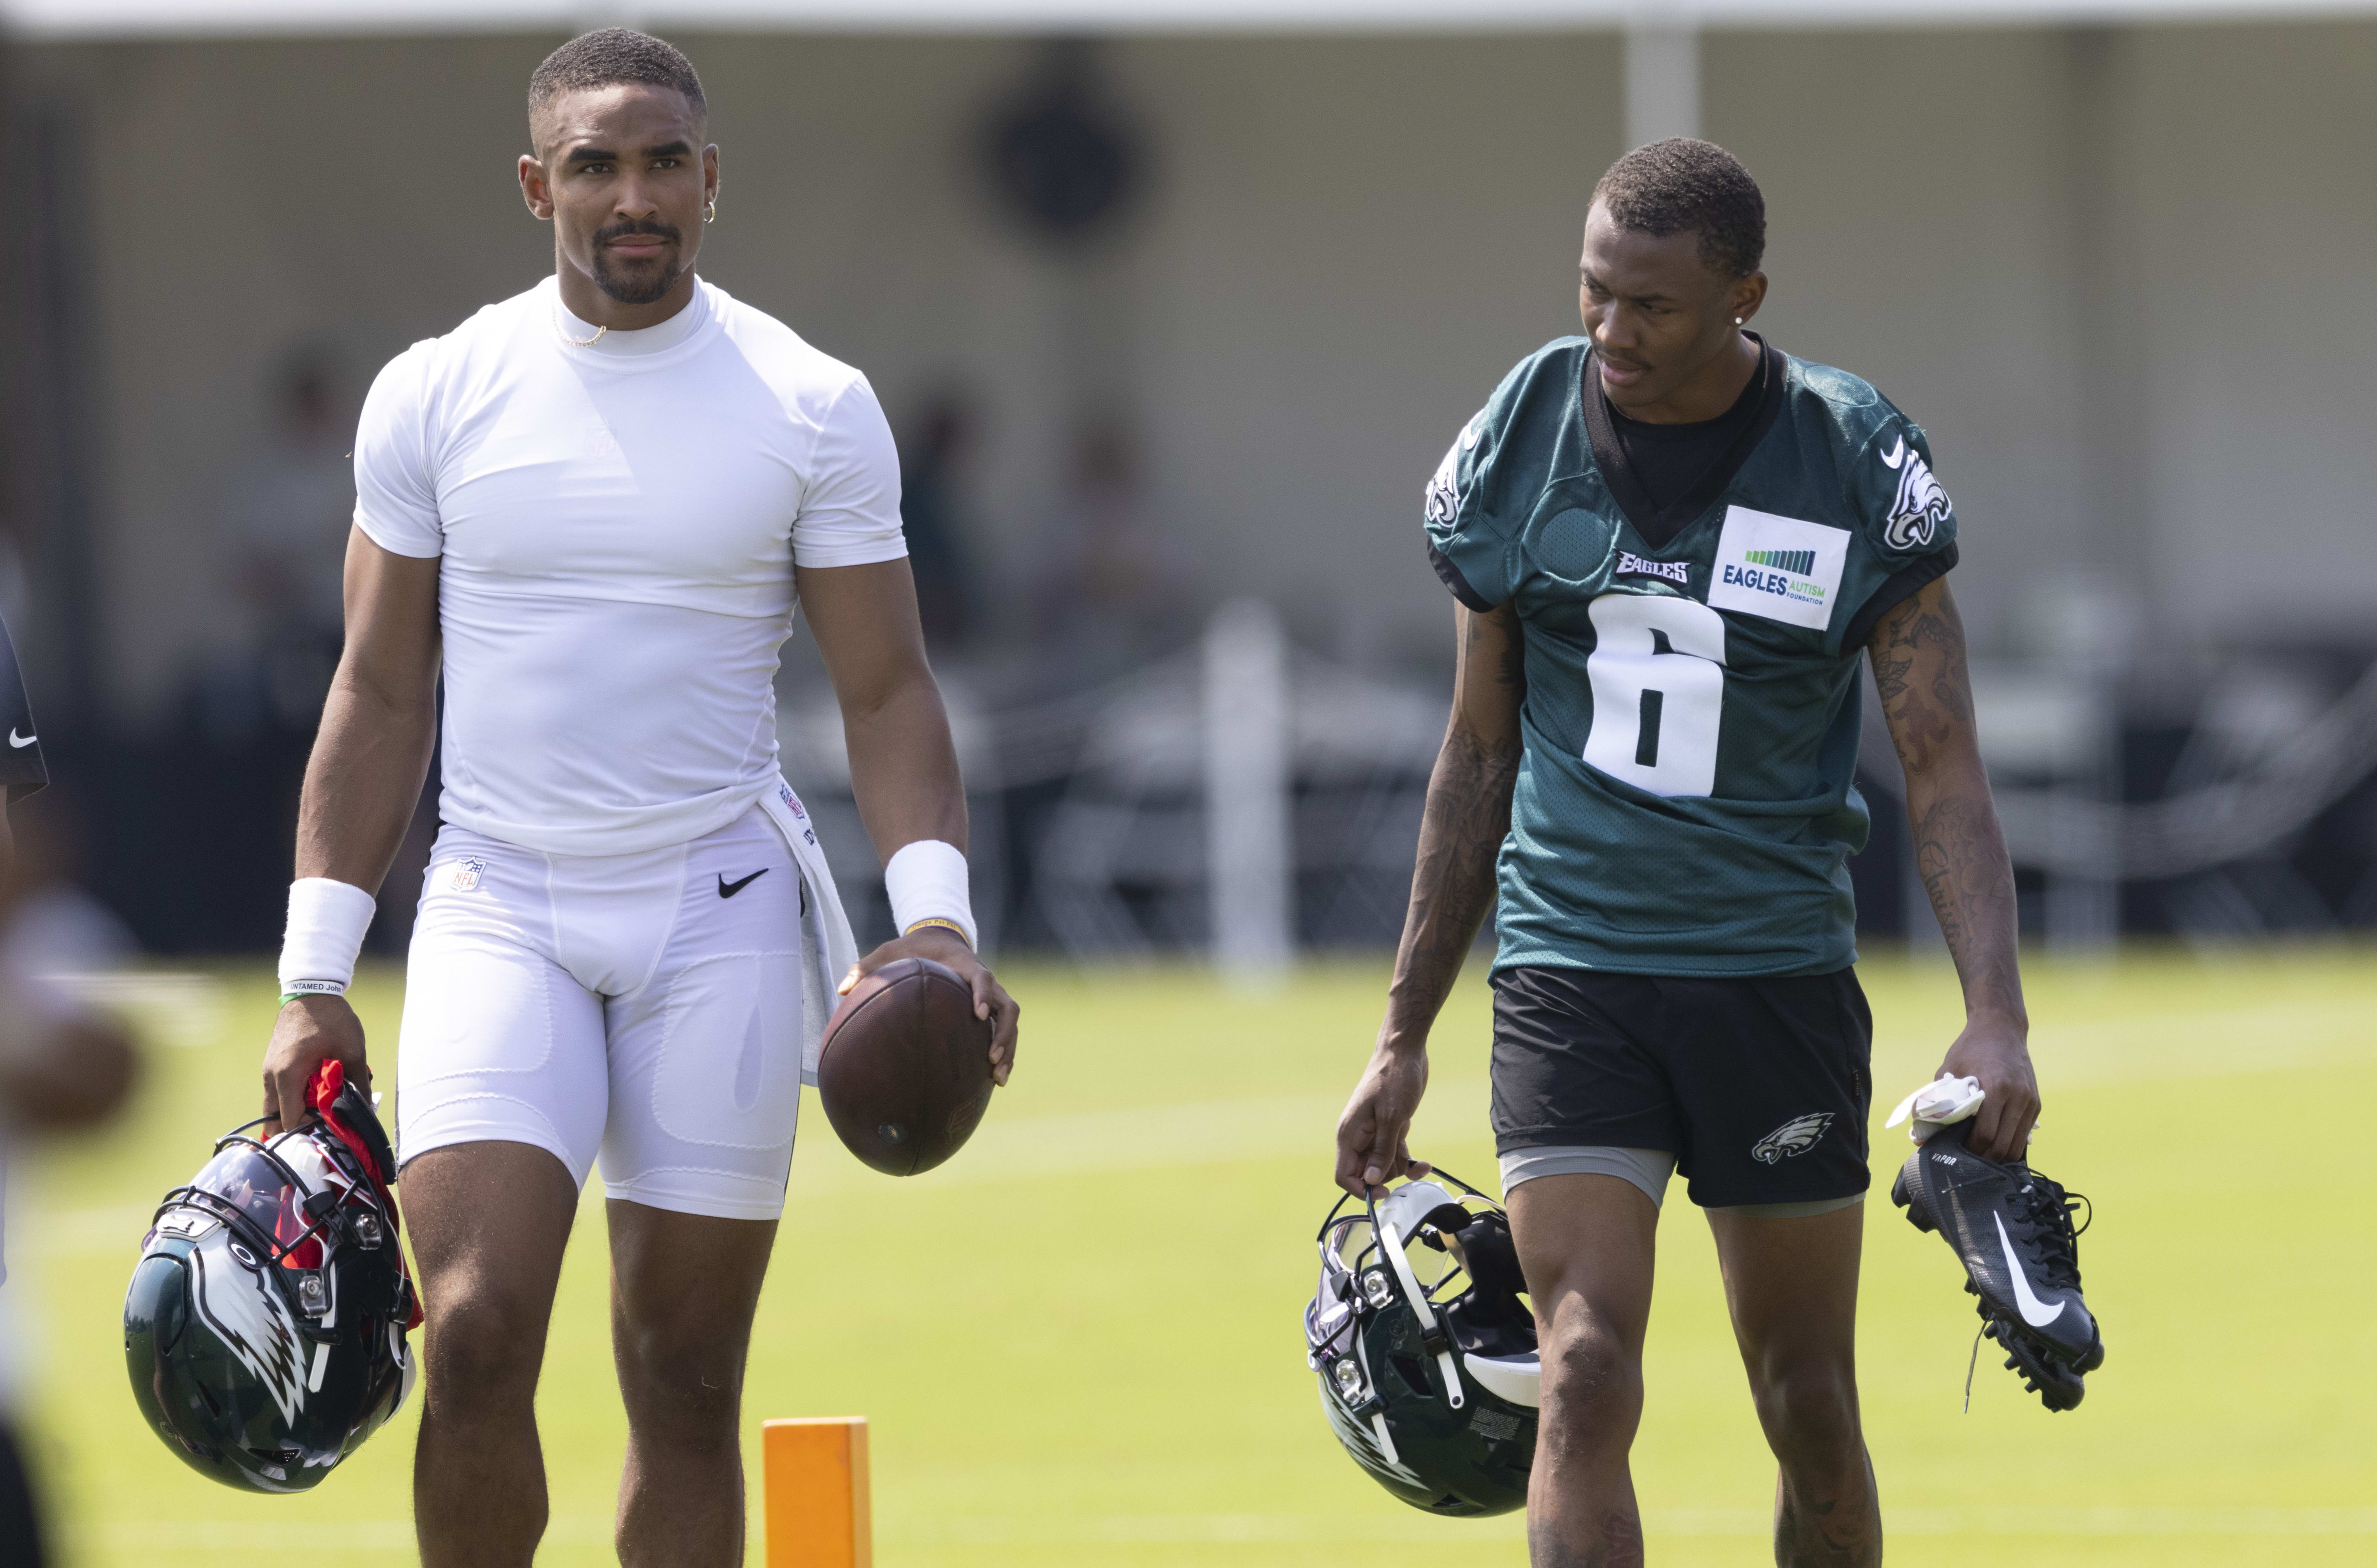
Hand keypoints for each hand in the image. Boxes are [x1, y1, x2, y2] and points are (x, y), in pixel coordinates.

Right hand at [262, 994, 369, 1136]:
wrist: (312, 991)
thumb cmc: (332, 1020)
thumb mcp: (353, 1053)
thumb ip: (358, 1085)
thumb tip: (365, 1110)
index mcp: (287, 1076)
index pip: (289, 1121)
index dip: (308, 1131)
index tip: (328, 1130)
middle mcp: (271, 1077)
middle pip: (275, 1119)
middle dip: (297, 1128)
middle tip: (323, 1126)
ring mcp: (268, 1071)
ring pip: (275, 1106)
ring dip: (296, 1112)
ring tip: (322, 1110)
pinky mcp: (273, 1065)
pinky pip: (278, 1092)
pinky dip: (293, 1099)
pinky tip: (316, 1093)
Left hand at [839, 928, 1019, 1087]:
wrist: (940, 940)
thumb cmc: (913, 949)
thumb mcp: (888, 951)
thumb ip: (866, 967)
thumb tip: (841, 990)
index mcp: (965, 966)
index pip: (982, 978)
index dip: (983, 994)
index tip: (978, 1014)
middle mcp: (986, 983)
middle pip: (1008, 1007)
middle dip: (1004, 1034)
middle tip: (991, 1058)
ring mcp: (992, 998)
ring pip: (1011, 1024)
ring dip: (1009, 1050)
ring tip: (998, 1079)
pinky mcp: (991, 1011)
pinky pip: (1004, 1032)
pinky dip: (1004, 1053)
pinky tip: (994, 1081)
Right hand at [1334, 1039, 1431, 1198]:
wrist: (1404, 1052)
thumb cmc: (1393, 1078)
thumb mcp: (1391, 1118)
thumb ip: (1382, 1151)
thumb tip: (1372, 1180)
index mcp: (1349, 1135)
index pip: (1344, 1176)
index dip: (1361, 1189)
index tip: (1384, 1191)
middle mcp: (1358, 1137)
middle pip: (1366, 1174)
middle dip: (1387, 1174)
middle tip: (1404, 1163)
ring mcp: (1373, 1134)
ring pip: (1383, 1166)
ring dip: (1401, 1166)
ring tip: (1417, 1158)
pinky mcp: (1388, 1129)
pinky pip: (1394, 1155)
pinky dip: (1408, 1160)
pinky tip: (1423, 1162)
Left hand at [1937, 1015, 2037, 1162]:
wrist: (2001, 1028)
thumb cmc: (1970, 1049)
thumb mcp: (1948, 1072)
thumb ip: (1936, 1103)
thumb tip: (1921, 1137)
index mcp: (1997, 1089)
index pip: (1985, 1135)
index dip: (1970, 1151)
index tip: (1956, 1154)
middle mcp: (2018, 1097)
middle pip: (2003, 1146)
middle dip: (1984, 1161)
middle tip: (1966, 1164)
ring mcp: (2030, 1101)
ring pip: (2017, 1145)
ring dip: (1998, 1156)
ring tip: (1979, 1158)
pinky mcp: (2035, 1103)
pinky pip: (2023, 1134)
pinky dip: (2009, 1144)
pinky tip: (1992, 1145)